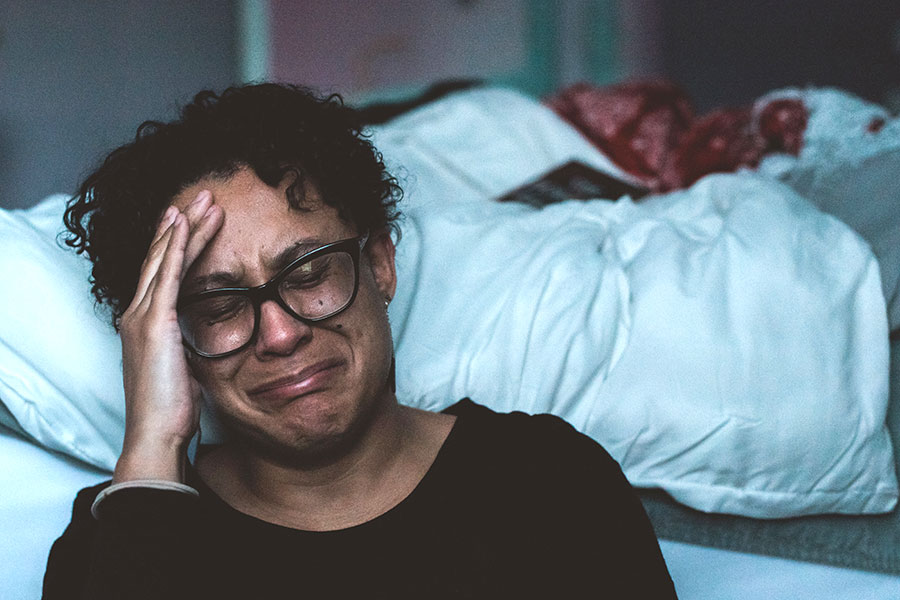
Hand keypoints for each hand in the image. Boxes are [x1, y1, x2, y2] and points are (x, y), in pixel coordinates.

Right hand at [114, 191, 222, 483]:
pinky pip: (167, 275)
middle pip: (161, 257)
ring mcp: (142, 316)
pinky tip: (187, 224)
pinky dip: (177, 246)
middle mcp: (137, 314)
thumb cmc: (172, 409)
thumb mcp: (184, 367)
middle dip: (183, 225)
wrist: (157, 434)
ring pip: (165, 259)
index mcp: (145, 324)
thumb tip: (206, 334)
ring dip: (186, 227)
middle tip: (203, 196)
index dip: (177, 243)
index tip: (194, 220)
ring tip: (205, 200)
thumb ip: (188, 344)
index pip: (162, 273)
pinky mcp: (155, 323)